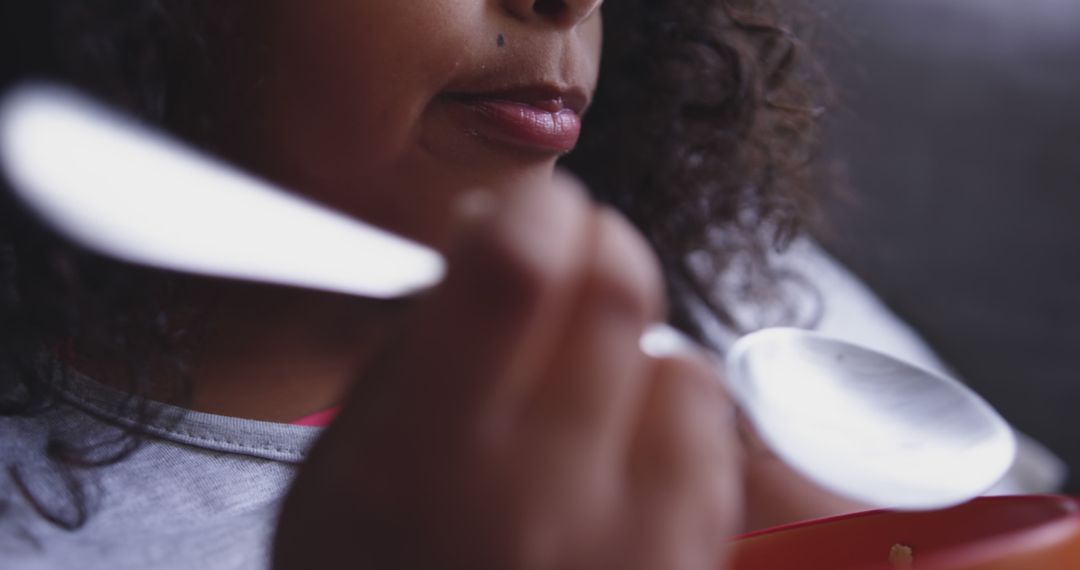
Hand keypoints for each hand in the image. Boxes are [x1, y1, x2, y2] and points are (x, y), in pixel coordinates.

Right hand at [273, 177, 742, 568]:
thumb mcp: (338, 475)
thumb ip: (413, 352)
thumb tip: (490, 245)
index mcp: (426, 462)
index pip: (517, 274)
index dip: (533, 210)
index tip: (523, 212)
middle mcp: (542, 499)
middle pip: (618, 294)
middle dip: (593, 248)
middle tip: (561, 263)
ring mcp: (635, 545)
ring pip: (681, 361)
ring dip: (633, 346)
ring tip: (580, 389)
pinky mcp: (690, 566)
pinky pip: (712, 441)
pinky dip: (672, 416)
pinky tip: (619, 453)